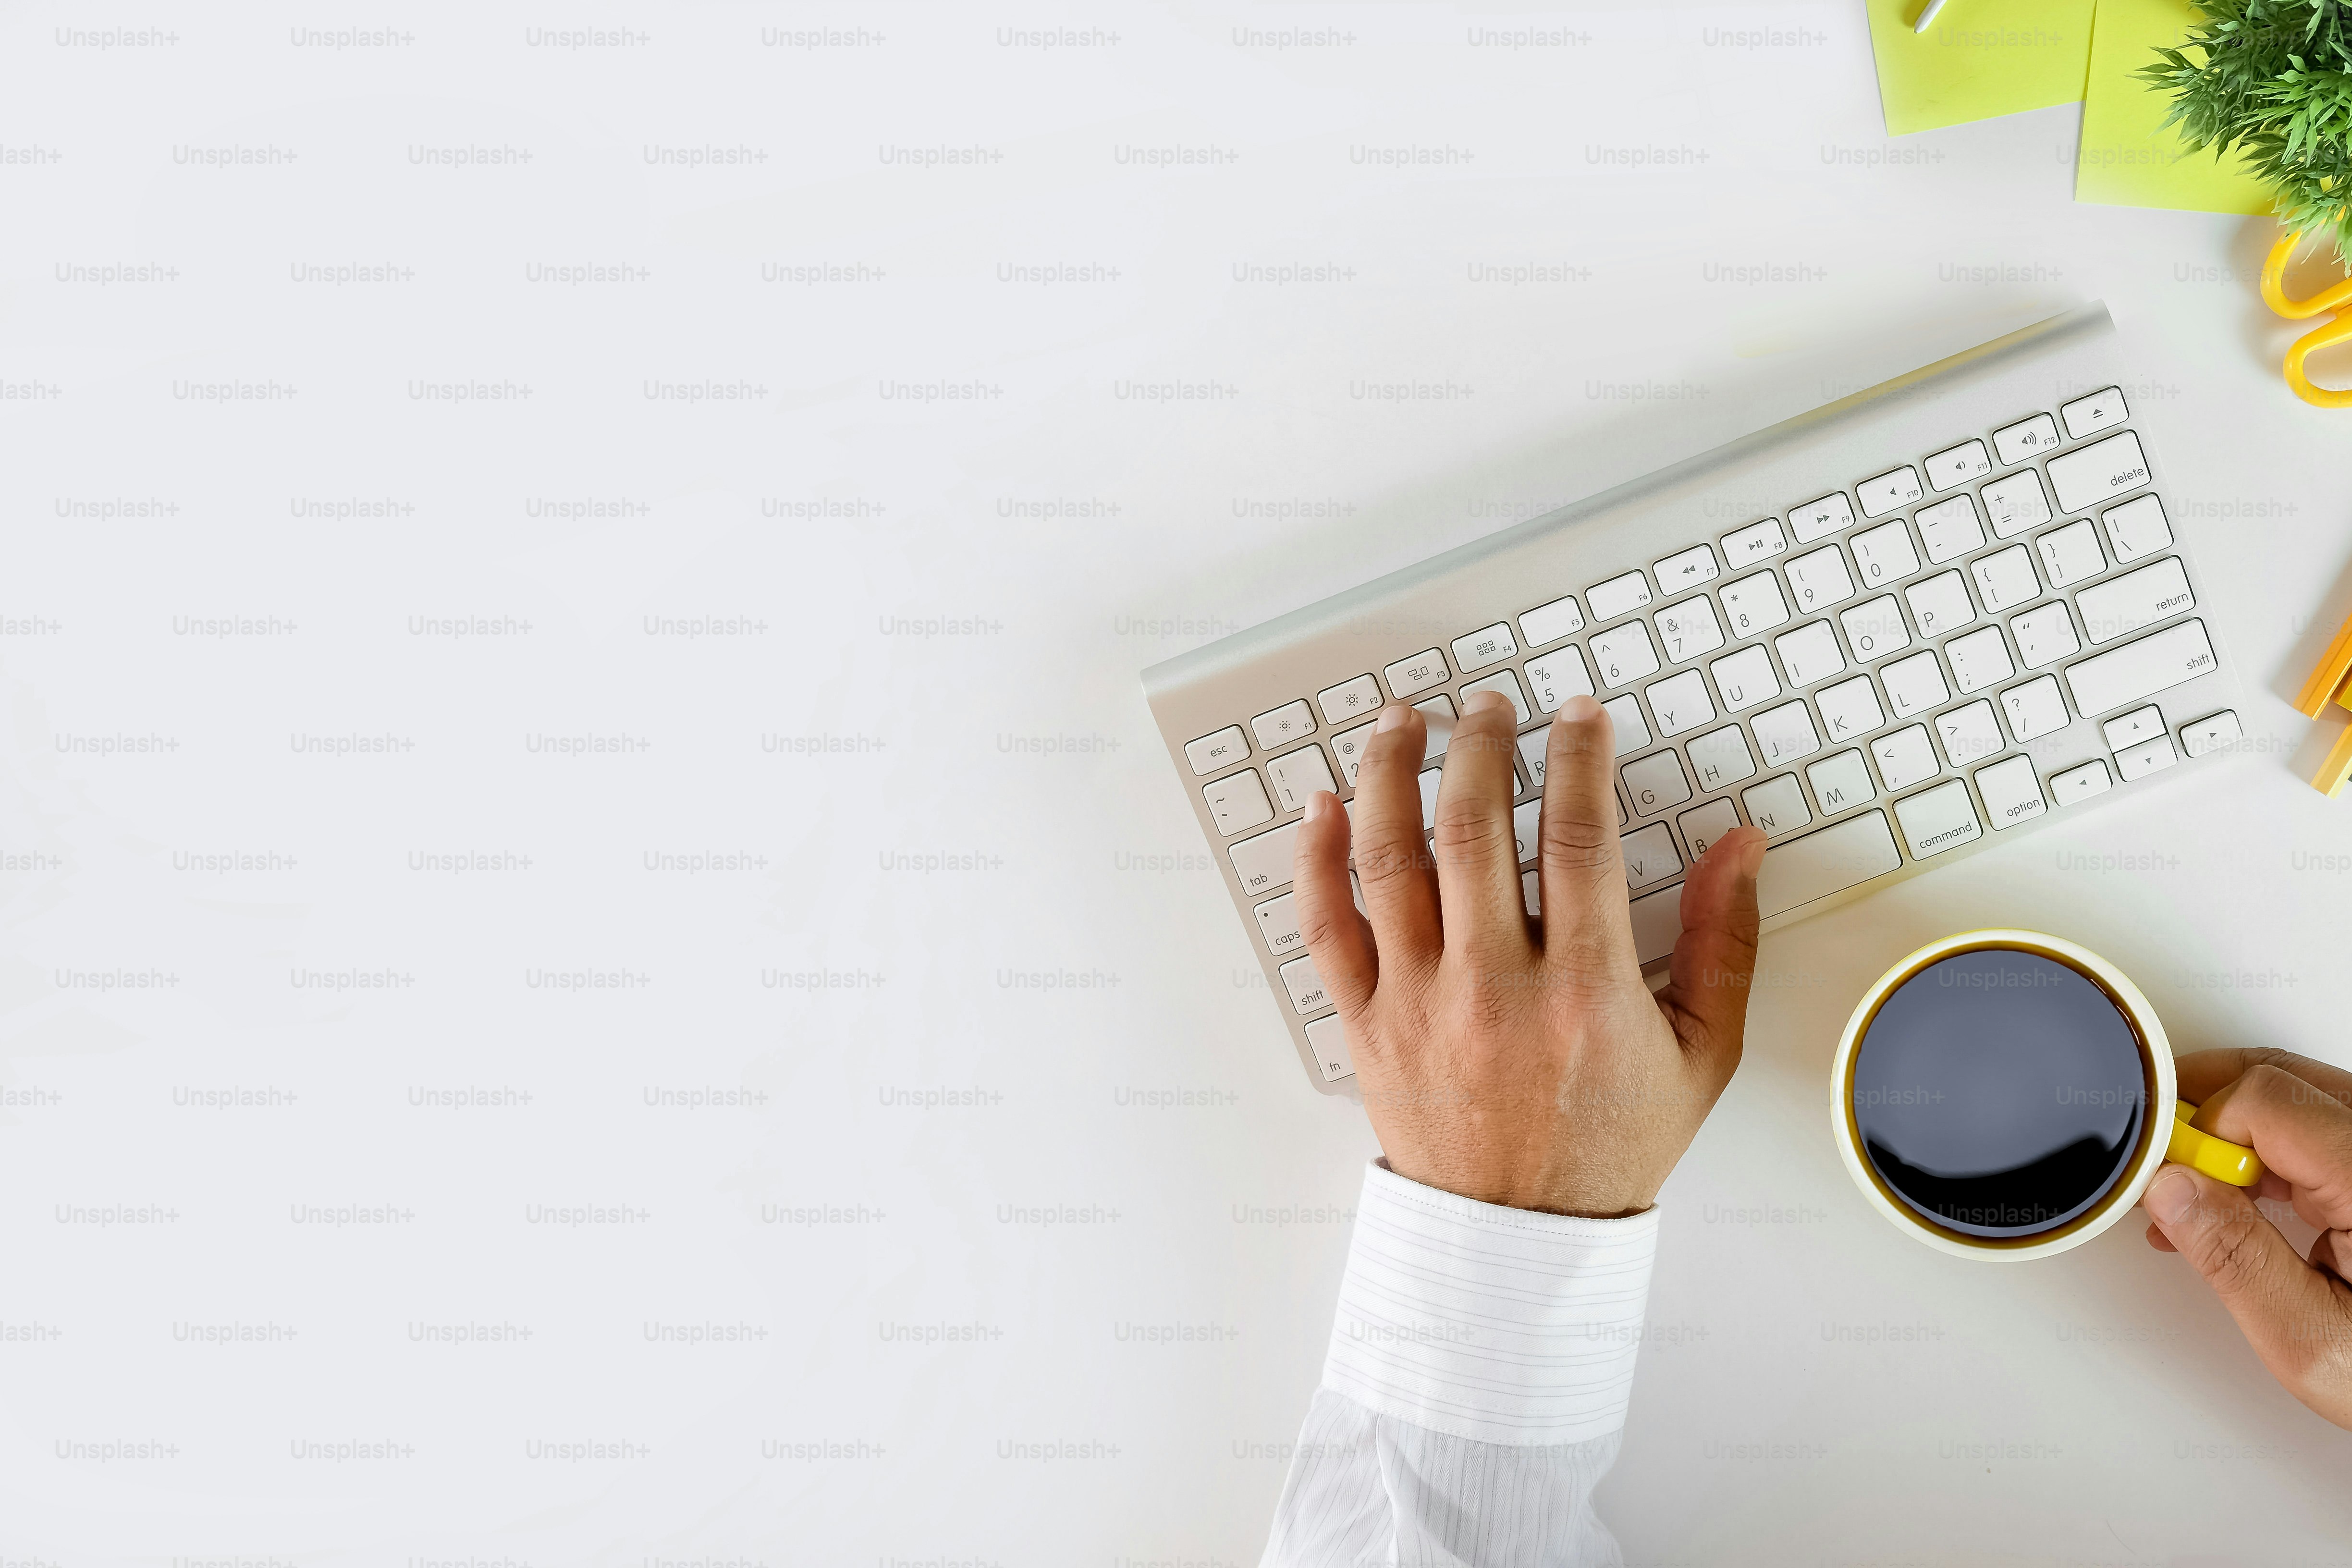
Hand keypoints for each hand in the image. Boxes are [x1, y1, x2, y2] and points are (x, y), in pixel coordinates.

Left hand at [1290, 689, 1766, 1217]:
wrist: (1520, 1240)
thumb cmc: (1611, 1144)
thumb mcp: (1702, 1053)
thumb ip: (1725, 942)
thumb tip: (1740, 844)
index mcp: (1585, 991)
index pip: (1579, 835)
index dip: (1578, 757)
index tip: (1578, 715)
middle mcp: (1494, 988)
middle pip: (1472, 829)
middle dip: (1479, 747)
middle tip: (1488, 706)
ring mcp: (1418, 1003)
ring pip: (1389, 860)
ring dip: (1390, 774)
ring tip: (1403, 720)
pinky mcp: (1364, 1024)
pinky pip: (1325, 927)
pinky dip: (1316, 859)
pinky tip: (1324, 804)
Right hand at [2142, 1048, 2351, 1428]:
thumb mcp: (2312, 1340)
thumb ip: (2237, 1259)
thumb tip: (2171, 1190)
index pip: (2263, 1099)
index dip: (2196, 1127)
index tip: (2155, 1171)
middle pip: (2276, 1082)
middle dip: (2203, 1114)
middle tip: (2160, 1165)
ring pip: (2289, 1099)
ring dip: (2230, 1132)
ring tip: (2194, 1191)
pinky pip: (2310, 1127)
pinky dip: (2262, 1148)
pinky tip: (2234, 1192)